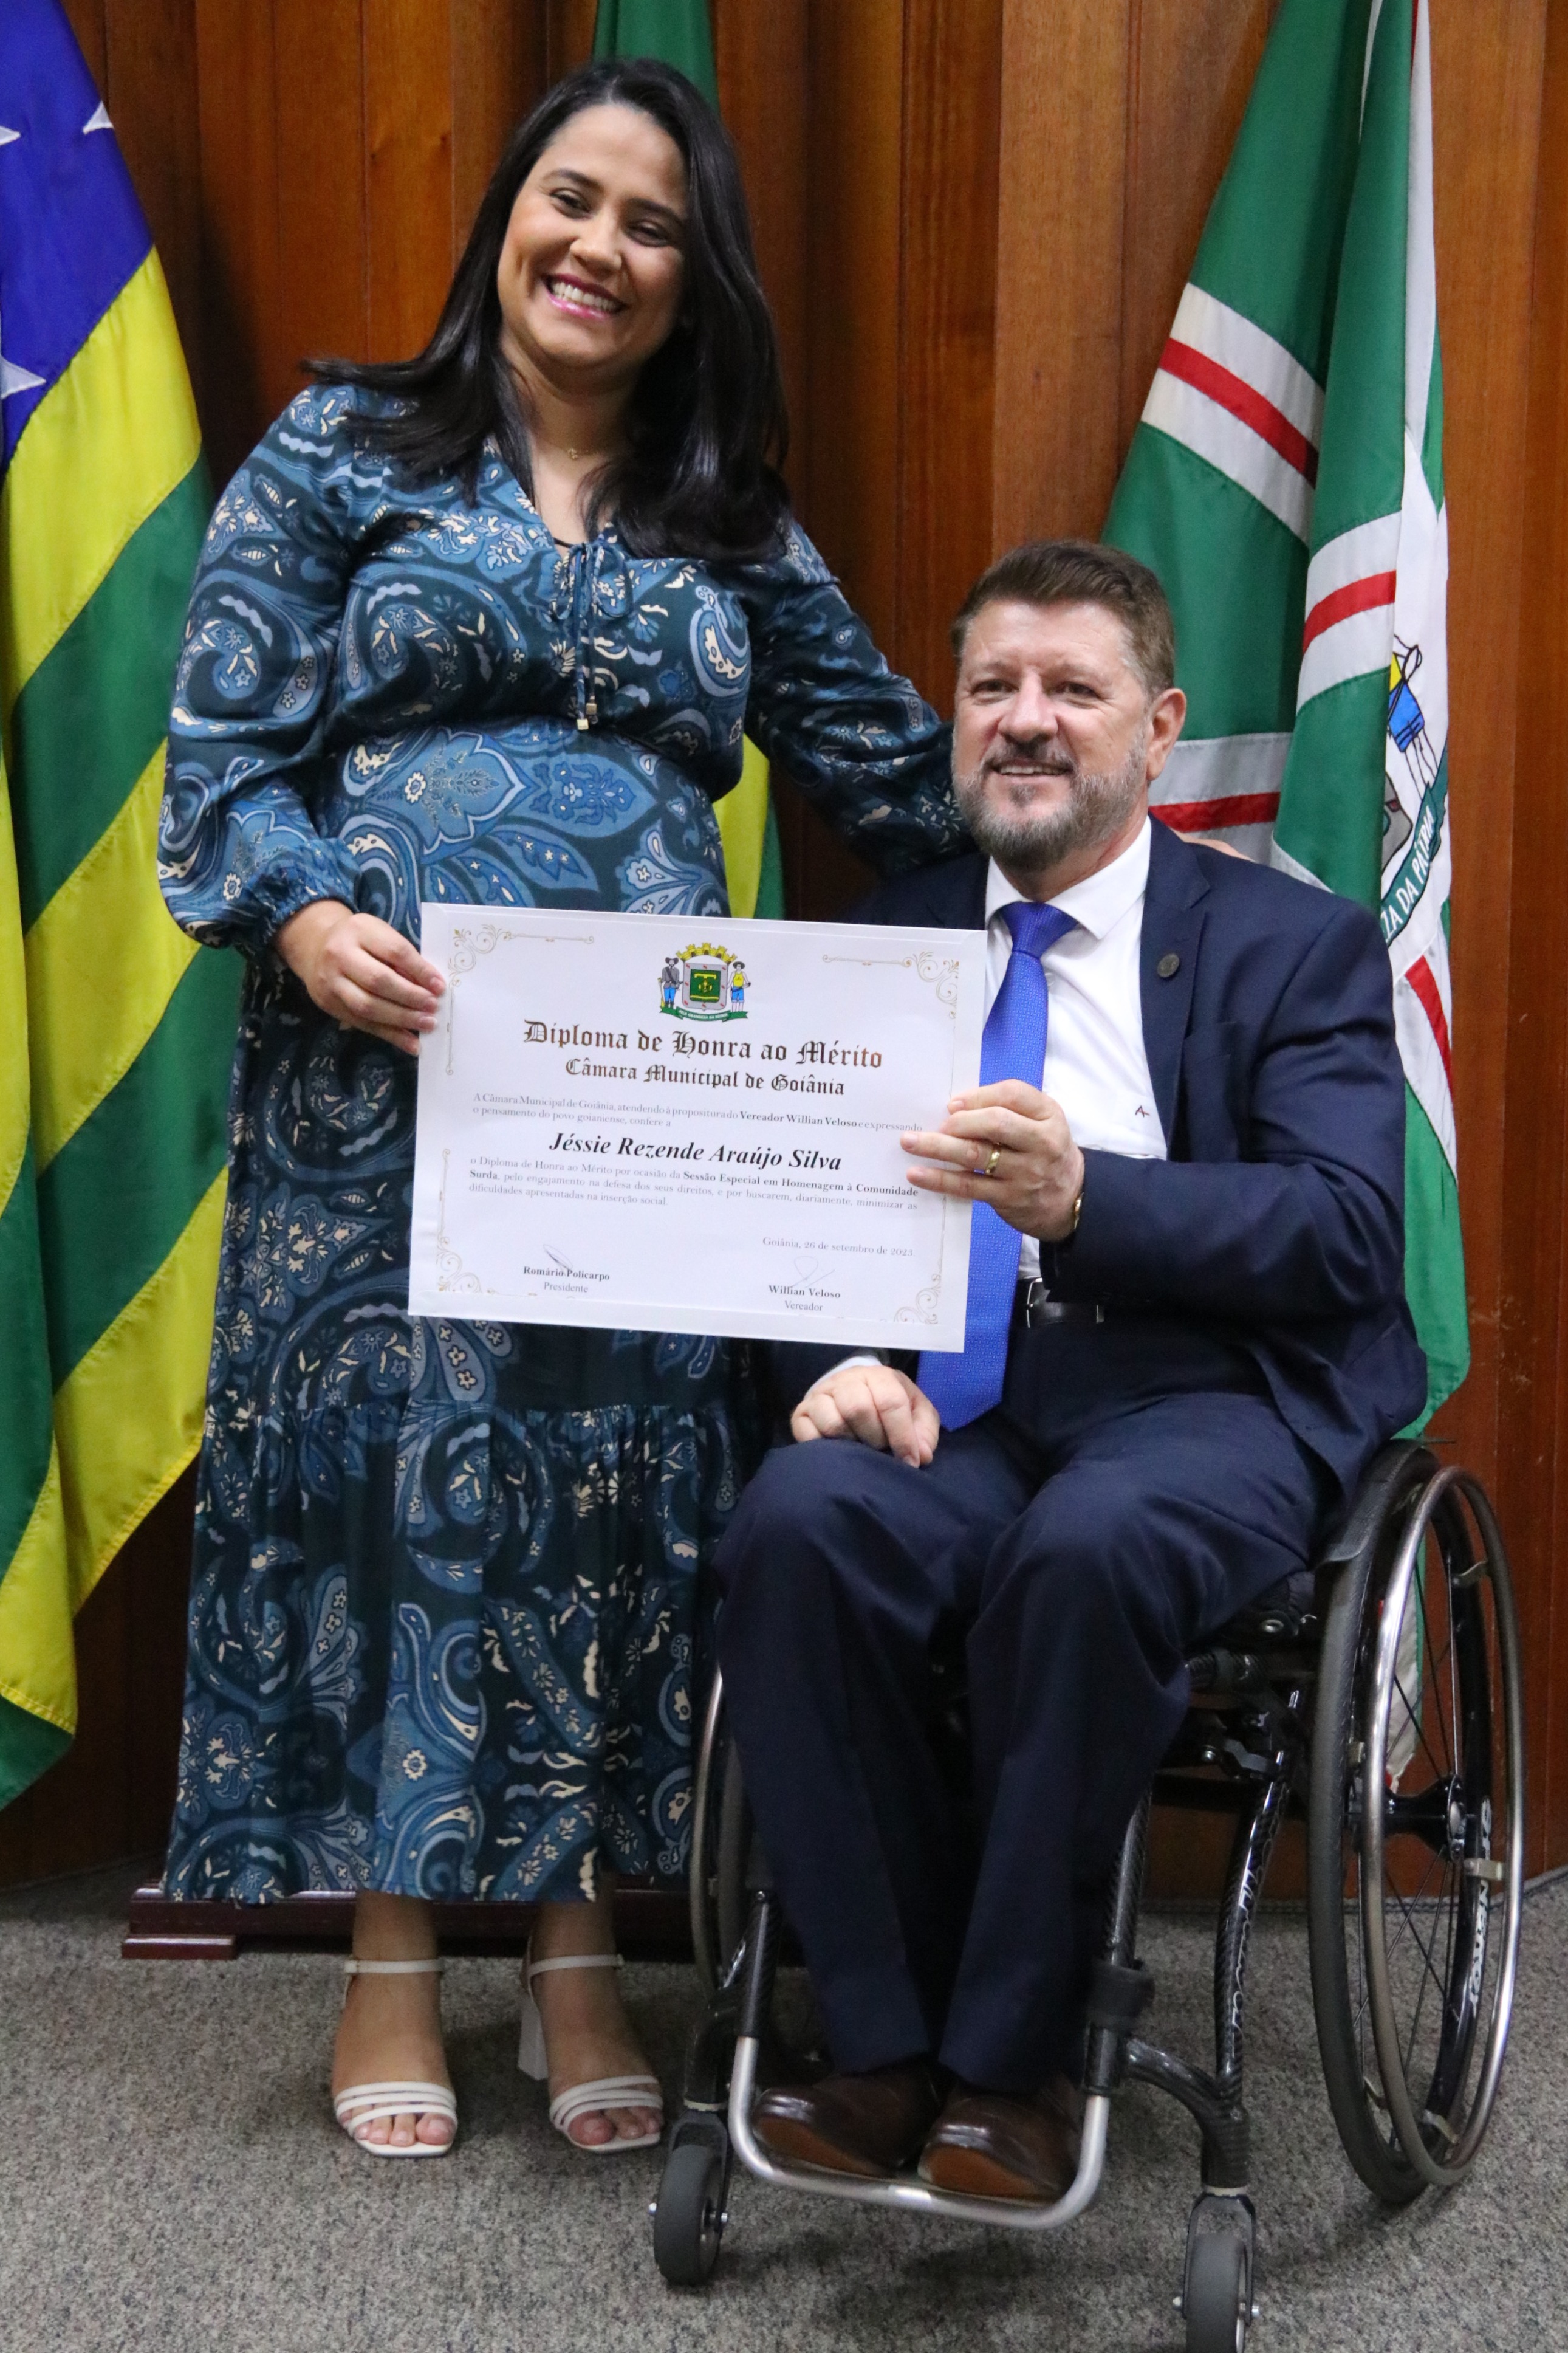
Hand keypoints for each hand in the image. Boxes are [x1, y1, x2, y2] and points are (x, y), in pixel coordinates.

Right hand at [274, 900, 444, 1056]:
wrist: (315, 945)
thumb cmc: (360, 940)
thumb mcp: (379, 934)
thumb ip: (401, 956)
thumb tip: (430, 986)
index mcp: (359, 930)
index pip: (395, 951)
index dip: (420, 971)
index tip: (440, 987)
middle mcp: (340, 955)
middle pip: (378, 980)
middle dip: (410, 997)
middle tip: (433, 1007)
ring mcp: (331, 982)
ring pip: (367, 1006)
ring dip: (401, 1019)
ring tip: (427, 1024)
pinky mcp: (329, 1004)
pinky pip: (363, 1024)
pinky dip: (390, 1035)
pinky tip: (410, 1043)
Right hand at [790, 1364, 939, 1466]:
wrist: (853, 1395)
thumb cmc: (888, 1407)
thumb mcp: (916, 1413)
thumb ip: (924, 1432)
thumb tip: (920, 1455)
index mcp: (879, 1376)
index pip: (890, 1401)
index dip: (902, 1436)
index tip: (909, 1461)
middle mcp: (847, 1381)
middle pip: (858, 1408)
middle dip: (875, 1438)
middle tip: (881, 1448)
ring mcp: (821, 1396)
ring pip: (833, 1422)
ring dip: (851, 1442)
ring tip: (860, 1446)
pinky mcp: (801, 1413)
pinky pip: (808, 1433)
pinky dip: (825, 1446)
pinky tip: (838, 1448)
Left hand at [902, 1080, 1083, 1241]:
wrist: (1071, 1200)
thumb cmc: (1045, 1152)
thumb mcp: (1041, 1122)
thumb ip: (1009, 1109)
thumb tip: (956, 1107)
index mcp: (1048, 1115)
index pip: (1014, 1095)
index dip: (979, 1095)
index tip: (953, 1103)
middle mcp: (1040, 1142)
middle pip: (996, 1123)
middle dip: (960, 1121)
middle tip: (936, 1123)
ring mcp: (1025, 1173)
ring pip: (976, 1155)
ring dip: (938, 1147)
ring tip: (910, 1141)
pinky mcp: (1009, 1198)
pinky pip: (969, 1186)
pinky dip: (940, 1179)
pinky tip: (917, 1173)